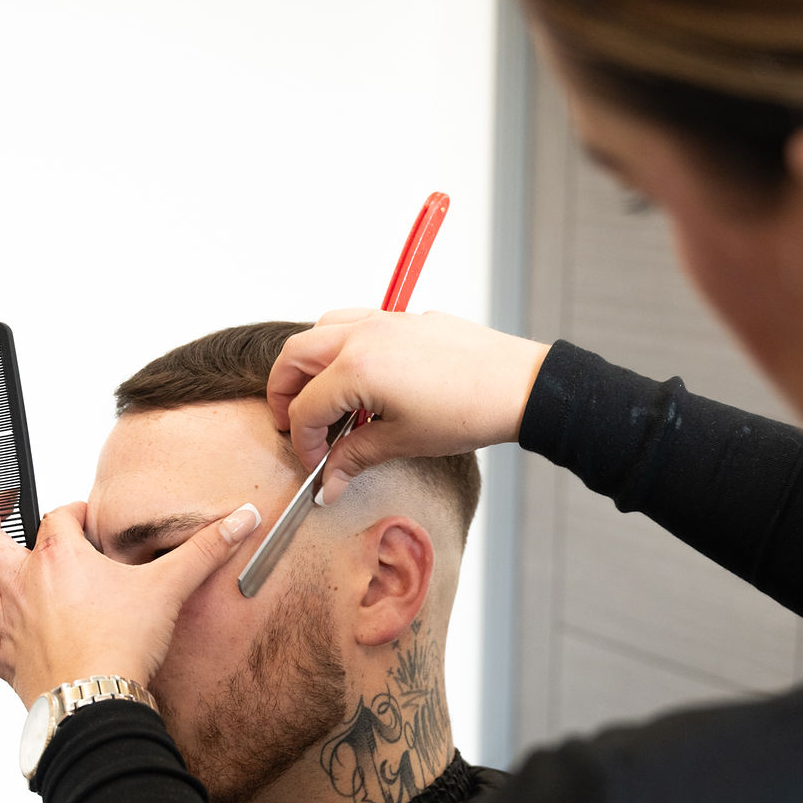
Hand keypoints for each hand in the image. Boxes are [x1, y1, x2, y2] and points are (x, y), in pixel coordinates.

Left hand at [0, 497, 259, 707]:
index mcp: (58, 559)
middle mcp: (25, 586)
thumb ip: (206, 549)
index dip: (71, 511)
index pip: (56, 516)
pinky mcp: (7, 661)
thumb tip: (242, 519)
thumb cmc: (122, 646)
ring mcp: (9, 624)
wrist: (97, 702)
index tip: (84, 517)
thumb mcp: (170, 587)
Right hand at [268, 310, 549, 503]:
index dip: (303, 441)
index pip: (306, 407)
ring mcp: (384, 321)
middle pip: (295, 357)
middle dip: (285, 392)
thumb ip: (356, 458)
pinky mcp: (405, 319)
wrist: (517, 386)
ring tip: (320, 396)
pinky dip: (340, 346)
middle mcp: (362, 336)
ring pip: (321, 330)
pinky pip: (355, 322)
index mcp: (356, 368)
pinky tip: (359, 378)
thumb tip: (329, 482)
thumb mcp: (403, 442)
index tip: (316, 464)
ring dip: (309, 362)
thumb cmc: (468, 410)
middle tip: (294, 424)